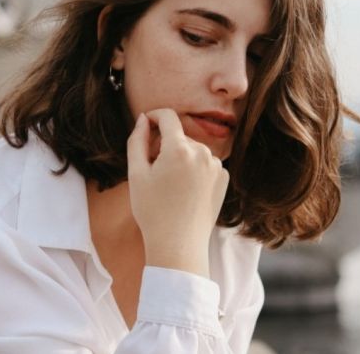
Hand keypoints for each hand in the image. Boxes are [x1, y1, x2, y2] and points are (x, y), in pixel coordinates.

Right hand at [127, 109, 228, 276]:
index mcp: (180, 149)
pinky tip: (184, 191)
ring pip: (191, 150)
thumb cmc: (152, 210)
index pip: (168, 116)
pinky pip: (204, 164)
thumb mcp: (136, 173)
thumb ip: (137, 140)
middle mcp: (203, 153)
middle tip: (151, 171)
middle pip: (178, 136)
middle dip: (164, 145)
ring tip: (168, 184)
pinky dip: (192, 170)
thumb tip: (143, 119)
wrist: (179, 245)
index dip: (153, 116)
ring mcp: (216, 166)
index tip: (145, 124)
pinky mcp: (223, 179)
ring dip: (178, 157)